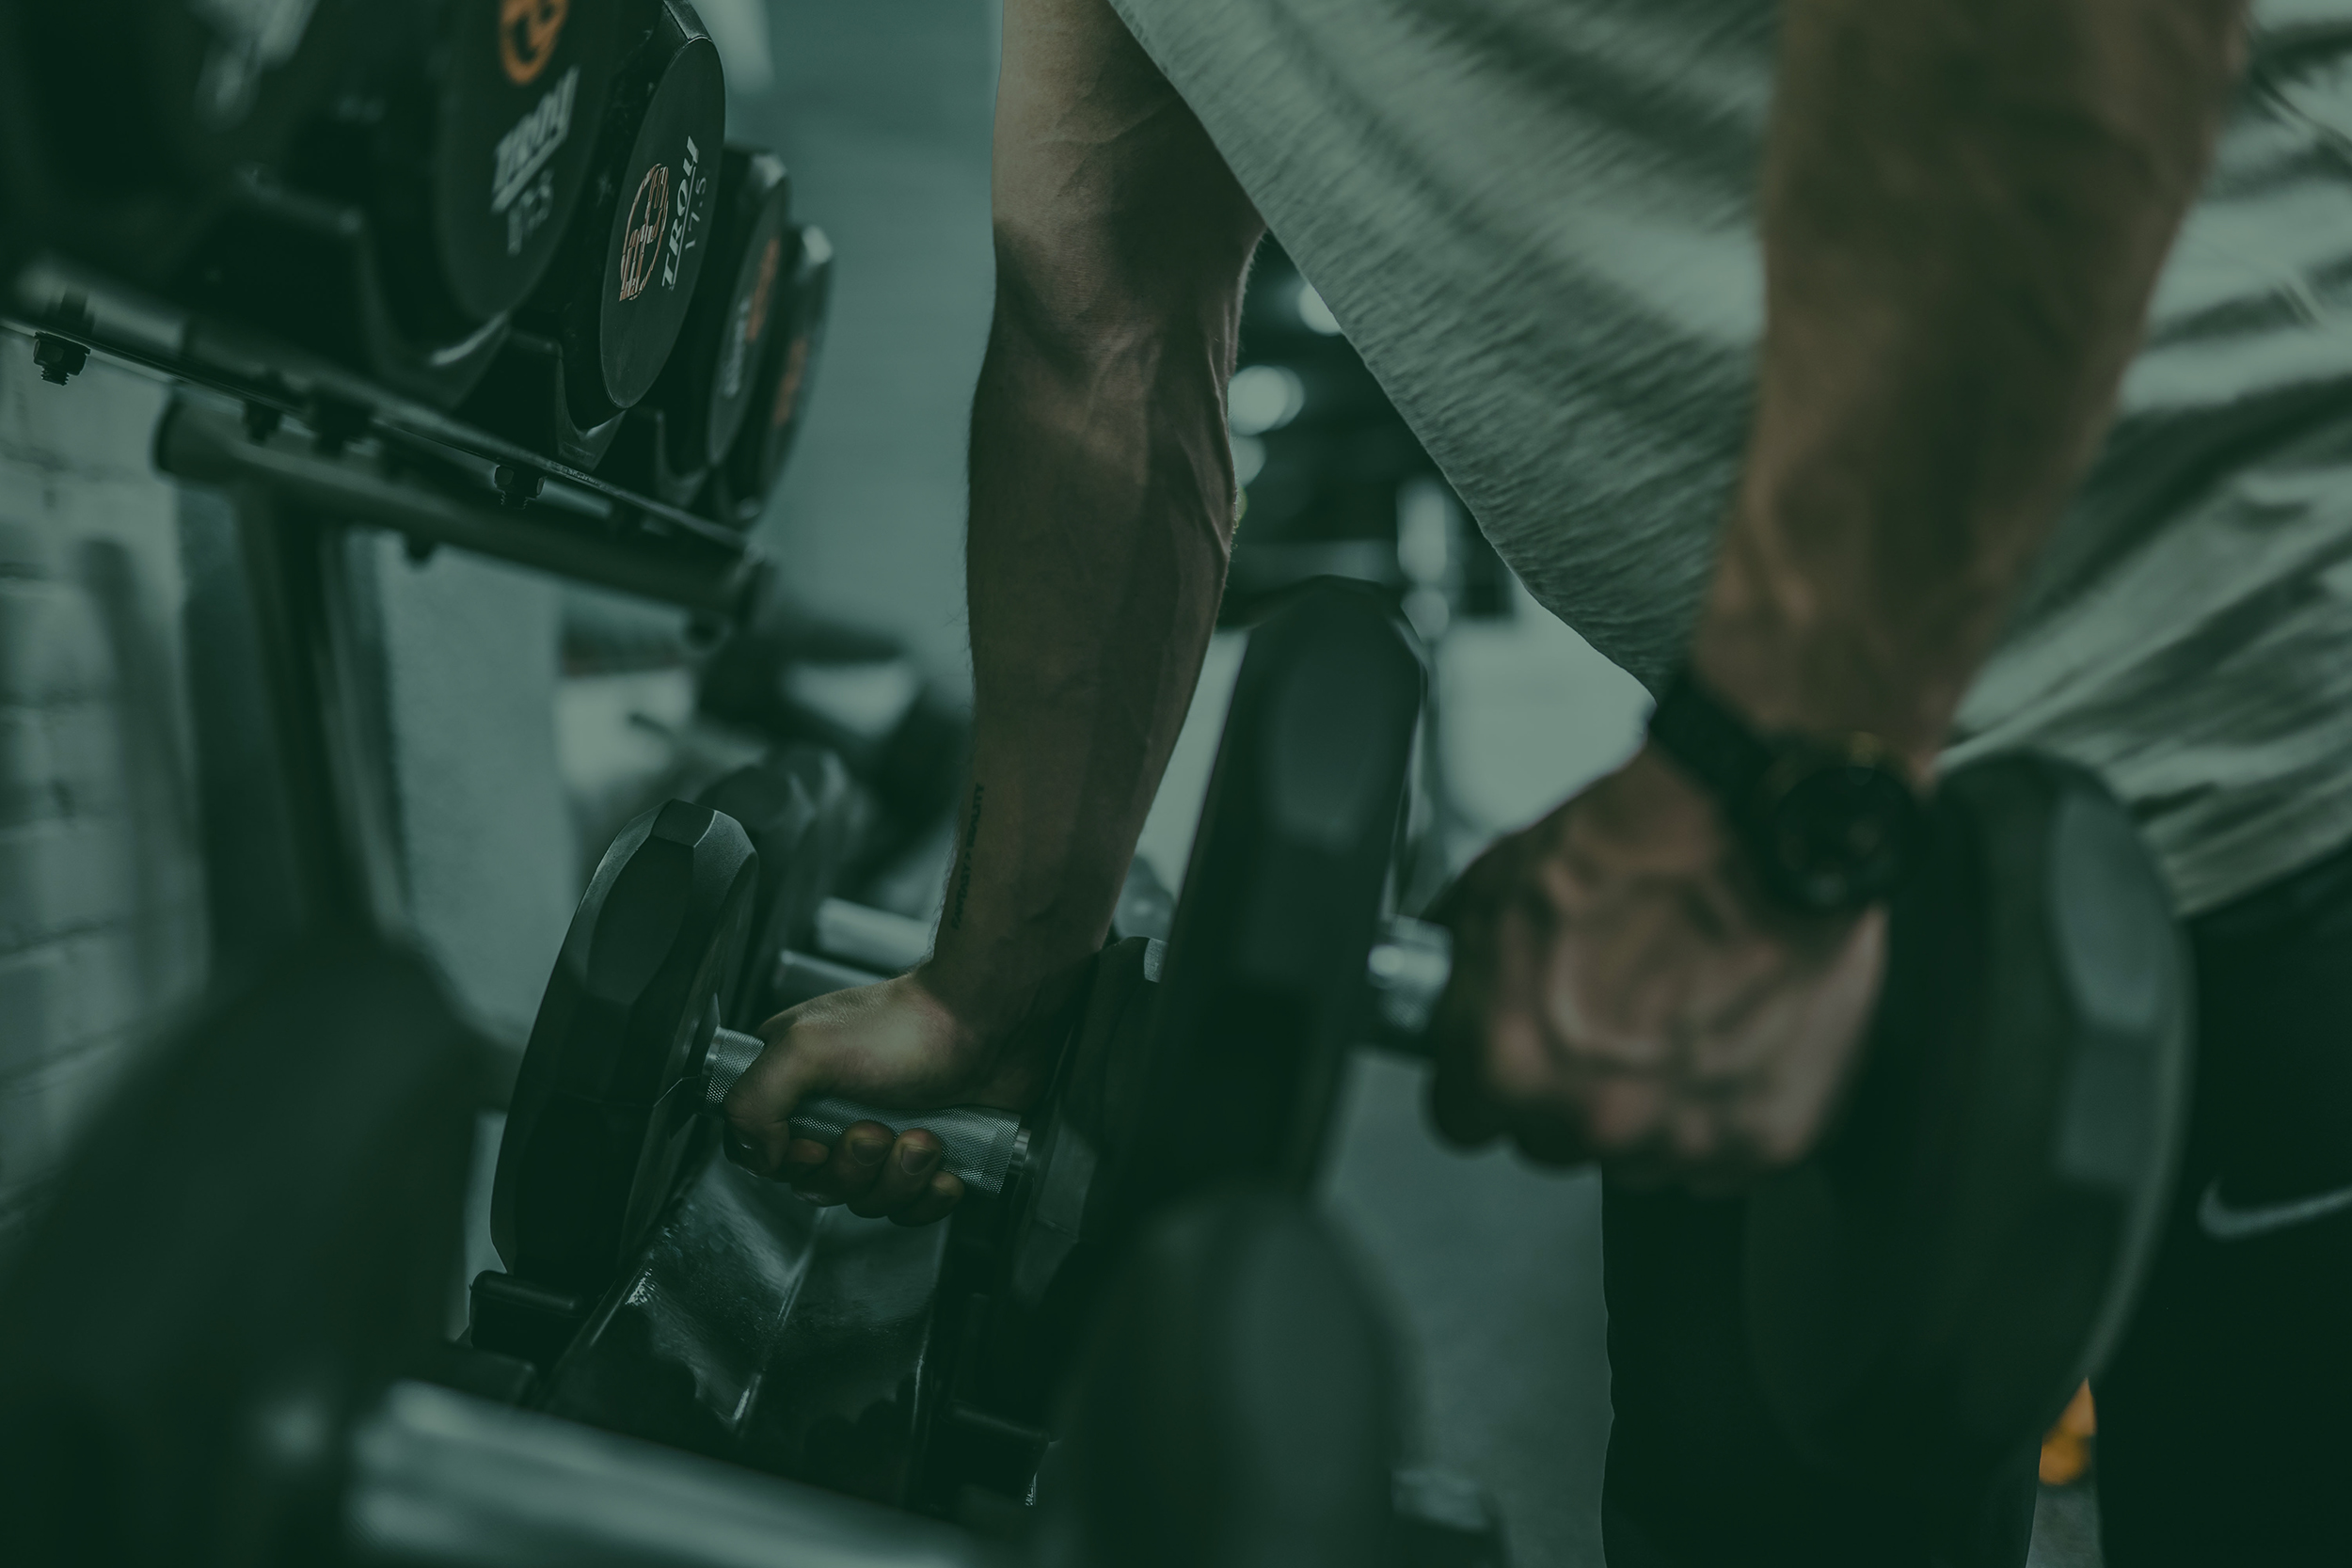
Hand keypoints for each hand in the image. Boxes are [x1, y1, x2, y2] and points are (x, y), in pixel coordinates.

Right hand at [721, 969, 1059, 1223]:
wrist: (990, 1023)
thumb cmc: (907, 1025)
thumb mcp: (806, 1048)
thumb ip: (753, 1101)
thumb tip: (761, 1157)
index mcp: (794, 1081)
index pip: (759, 1152)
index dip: (789, 1164)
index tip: (817, 1145)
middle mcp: (832, 1110)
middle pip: (816, 1184)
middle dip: (853, 1168)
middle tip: (877, 1129)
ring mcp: (882, 1135)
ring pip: (867, 1199)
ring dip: (898, 1176)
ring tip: (923, 1136)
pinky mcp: (925, 1157)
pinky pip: (912, 1207)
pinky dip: (929, 1194)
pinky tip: (945, 1164)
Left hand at [1427, 744, 1886, 1188]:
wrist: (1758, 823)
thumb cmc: (1640, 845)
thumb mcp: (1493, 889)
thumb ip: (1459, 975)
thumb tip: (1441, 1001)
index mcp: (1508, 1061)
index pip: (1463, 1120)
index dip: (1485, 1081)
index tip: (1509, 1056)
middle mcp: (1592, 1115)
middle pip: (1552, 1141)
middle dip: (1568, 1091)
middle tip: (1607, 1016)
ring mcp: (1683, 1136)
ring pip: (1640, 1155)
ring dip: (1649, 1105)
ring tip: (1676, 1015)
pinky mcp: (1766, 1138)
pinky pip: (1724, 1155)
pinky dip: (1727, 1108)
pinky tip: (1729, 1034)